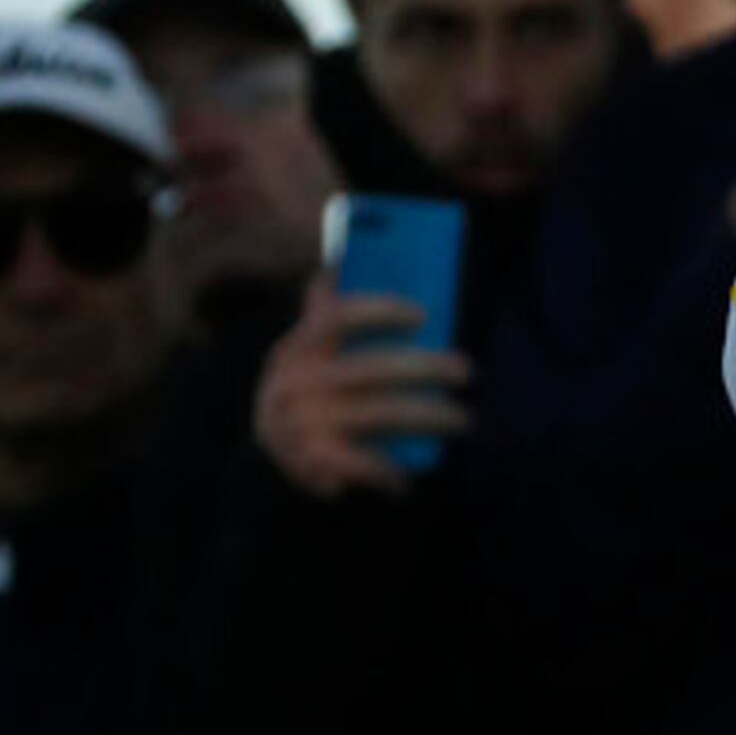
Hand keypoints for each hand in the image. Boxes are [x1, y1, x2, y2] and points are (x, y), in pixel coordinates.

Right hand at [254, 283, 471, 498]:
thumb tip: (342, 258)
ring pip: (378, 415)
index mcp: (299, 346)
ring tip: (464, 419)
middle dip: (426, 367)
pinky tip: (410, 476)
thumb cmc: (309, 387)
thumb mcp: (308, 349)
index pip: (338, 316)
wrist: (268, 451)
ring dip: (428, 417)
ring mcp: (300, 423)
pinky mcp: (309, 461)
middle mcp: (296, 382)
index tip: (423, 314)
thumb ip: (325, 312)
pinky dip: (388, 471)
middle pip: (372, 368)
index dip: (380, 311)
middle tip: (467, 370)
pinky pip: (360, 464)